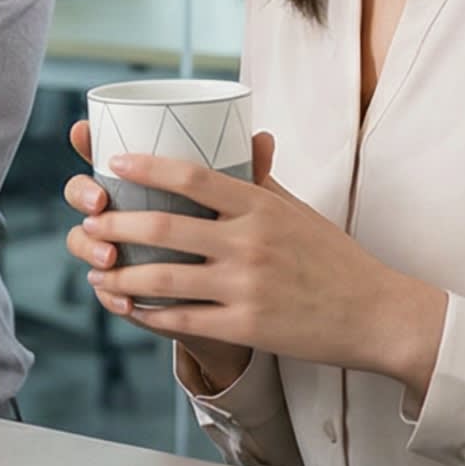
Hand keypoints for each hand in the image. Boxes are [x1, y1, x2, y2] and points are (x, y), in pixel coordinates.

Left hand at [68, 122, 448, 398]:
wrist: (375, 314)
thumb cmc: (333, 257)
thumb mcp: (297, 210)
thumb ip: (259, 180)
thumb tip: (242, 139)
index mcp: (260, 207)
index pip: (193, 176)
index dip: (147, 166)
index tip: (113, 163)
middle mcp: (250, 242)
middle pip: (164, 226)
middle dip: (115, 224)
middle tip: (89, 224)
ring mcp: (246, 286)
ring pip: (163, 277)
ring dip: (120, 274)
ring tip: (96, 271)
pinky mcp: (246, 326)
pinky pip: (181, 320)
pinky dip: (146, 313)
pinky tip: (127, 306)